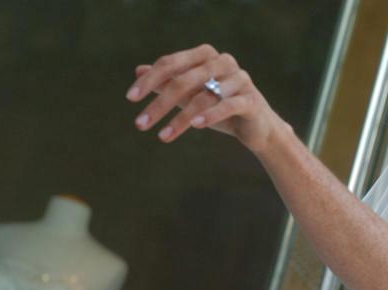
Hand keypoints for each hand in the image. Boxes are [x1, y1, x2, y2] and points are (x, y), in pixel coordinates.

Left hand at [125, 44, 284, 151]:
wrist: (256, 127)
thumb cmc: (220, 108)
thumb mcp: (191, 95)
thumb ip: (167, 82)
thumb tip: (138, 71)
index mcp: (205, 55)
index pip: (171, 64)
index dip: (149, 80)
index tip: (131, 98)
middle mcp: (222, 62)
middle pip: (183, 81)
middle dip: (159, 104)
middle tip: (141, 124)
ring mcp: (239, 79)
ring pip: (203, 97)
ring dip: (180, 118)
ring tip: (163, 136)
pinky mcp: (251, 99)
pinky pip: (227, 105)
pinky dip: (211, 115)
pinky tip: (195, 126)